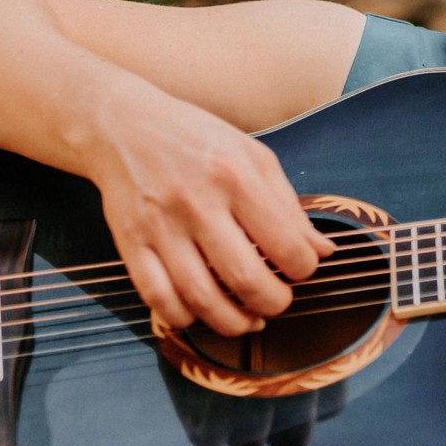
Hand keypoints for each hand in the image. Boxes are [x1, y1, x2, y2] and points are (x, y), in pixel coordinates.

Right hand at [84, 78, 324, 335]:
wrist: (121, 124)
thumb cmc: (196, 139)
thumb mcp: (253, 156)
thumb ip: (288, 206)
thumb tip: (323, 252)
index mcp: (235, 175)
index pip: (284, 244)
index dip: (303, 269)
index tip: (300, 270)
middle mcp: (196, 201)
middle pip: (245, 278)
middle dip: (273, 303)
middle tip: (279, 301)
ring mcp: (159, 225)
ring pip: (201, 297)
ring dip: (233, 322)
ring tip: (248, 319)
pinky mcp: (129, 242)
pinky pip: (158, 297)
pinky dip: (184, 318)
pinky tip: (201, 312)